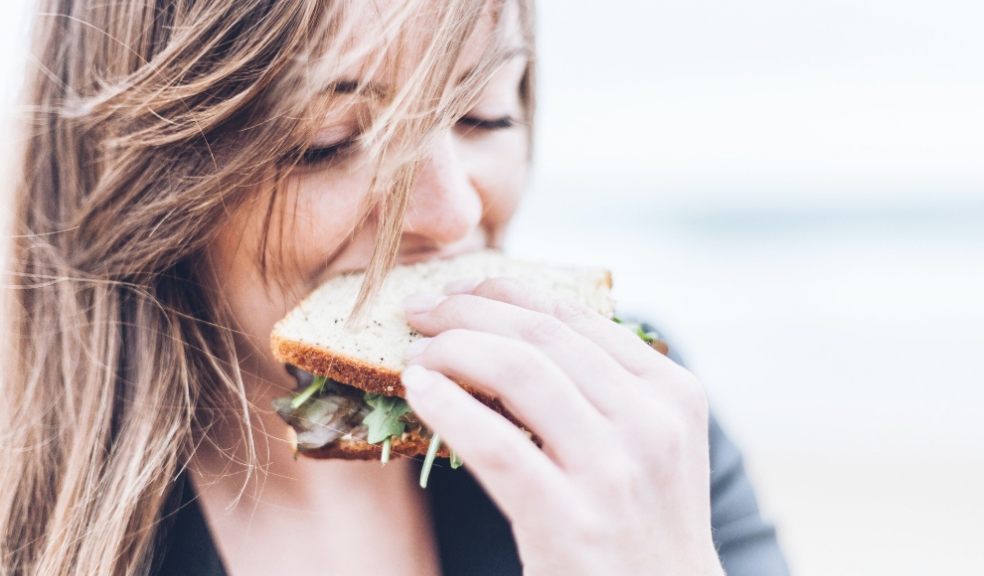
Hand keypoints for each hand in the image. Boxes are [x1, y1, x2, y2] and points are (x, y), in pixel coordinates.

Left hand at [401, 277, 724, 575]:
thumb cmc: (639, 524)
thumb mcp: (647, 445)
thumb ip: (601, 388)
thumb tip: (510, 331)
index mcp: (671, 392)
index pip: (574, 315)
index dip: (505, 291)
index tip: (459, 291)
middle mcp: (651, 422)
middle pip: (541, 335)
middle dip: (468, 311)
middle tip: (420, 312)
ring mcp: (614, 471)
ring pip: (519, 371)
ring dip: (452, 349)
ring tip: (416, 353)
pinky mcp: (569, 520)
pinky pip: (494, 444)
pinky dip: (447, 406)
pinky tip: (417, 390)